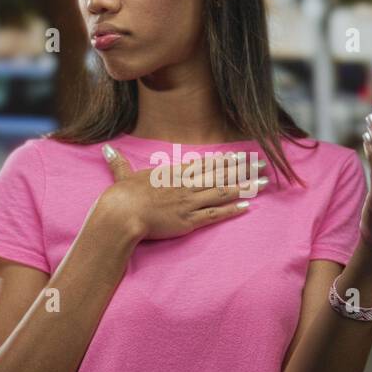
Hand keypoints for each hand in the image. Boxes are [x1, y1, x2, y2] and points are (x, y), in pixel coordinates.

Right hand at [96, 144, 269, 242]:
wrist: (122, 213)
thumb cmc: (121, 196)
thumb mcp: (123, 175)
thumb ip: (119, 163)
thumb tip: (107, 151)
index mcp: (173, 172)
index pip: (206, 163)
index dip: (227, 159)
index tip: (243, 155)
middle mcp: (186, 184)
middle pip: (221, 174)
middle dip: (244, 168)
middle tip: (264, 164)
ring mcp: (189, 202)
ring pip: (223, 192)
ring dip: (245, 186)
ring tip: (264, 183)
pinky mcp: (188, 220)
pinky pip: (215, 214)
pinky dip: (232, 210)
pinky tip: (247, 206)